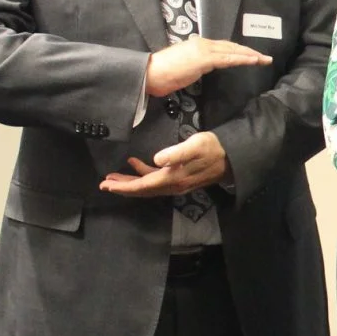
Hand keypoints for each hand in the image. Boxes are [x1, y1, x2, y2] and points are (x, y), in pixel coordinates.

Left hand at [99, 131, 229, 196]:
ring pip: (148, 187)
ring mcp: (177, 184)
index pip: (143, 186)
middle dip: (123, 187)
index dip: (124, 186)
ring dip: (131, 182)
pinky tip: (136, 164)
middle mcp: (173, 185)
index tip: (106, 184)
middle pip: (142, 190)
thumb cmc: (213, 148)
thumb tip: (156, 159)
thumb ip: (176, 152)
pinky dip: (144, 174)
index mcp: (173, 178)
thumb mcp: (195, 145)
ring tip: (114, 176)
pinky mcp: (180, 178)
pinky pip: (156, 181)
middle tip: (104, 183)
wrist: (232, 158)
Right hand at [145, 37, 271, 95]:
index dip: (238, 50)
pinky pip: (227, 58)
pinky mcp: (203, 59)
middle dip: (249, 51)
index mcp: (198, 46)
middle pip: (231, 47)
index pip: (223, 47)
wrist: (150, 74)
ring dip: (250, 55)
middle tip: (265, 57)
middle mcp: (202, 44)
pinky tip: (253, 61)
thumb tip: (205, 67)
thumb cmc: (163, 74)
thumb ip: (197, 65)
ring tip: (264, 59)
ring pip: (232, 51)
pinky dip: (242, 59)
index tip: (252, 55)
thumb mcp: (186, 68)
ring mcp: (203, 50)